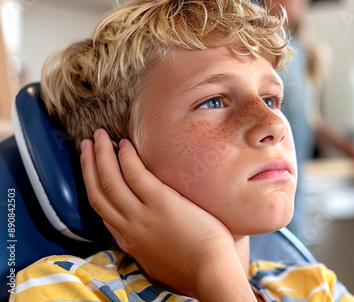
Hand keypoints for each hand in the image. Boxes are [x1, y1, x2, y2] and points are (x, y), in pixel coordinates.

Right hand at [80, 129, 255, 300]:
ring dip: (100, 155)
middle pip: (98, 192)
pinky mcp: (161, 203)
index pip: (103, 210)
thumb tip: (155, 234)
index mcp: (129, 241)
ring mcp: (142, 215)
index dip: (94, 186)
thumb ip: (151, 245)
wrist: (210, 274)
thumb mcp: (160, 263)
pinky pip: (135, 174)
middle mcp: (129, 228)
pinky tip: (123, 143)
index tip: (92, 171)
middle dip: (88, 166)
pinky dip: (125, 157)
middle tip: (86, 145)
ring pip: (110, 181)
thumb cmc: (195, 270)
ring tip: (98, 136)